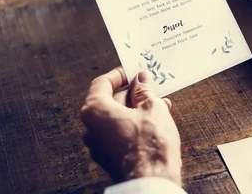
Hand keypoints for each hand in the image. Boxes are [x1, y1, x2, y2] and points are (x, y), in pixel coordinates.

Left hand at [80, 68, 181, 184]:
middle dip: (132, 93)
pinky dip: (134, 124)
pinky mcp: (109, 157)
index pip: (102, 83)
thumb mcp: (153, 107)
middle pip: (109, 101)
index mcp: (96, 111)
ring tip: (160, 104)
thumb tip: (141, 79)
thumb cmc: (150, 143)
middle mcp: (91, 128)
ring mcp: (98, 145)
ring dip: (136, 108)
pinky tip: (155, 121)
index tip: (133, 71)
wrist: (151, 180)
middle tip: (151, 87)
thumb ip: (144, 90)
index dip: (120, 74)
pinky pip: (119, 132)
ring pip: (116, 117)